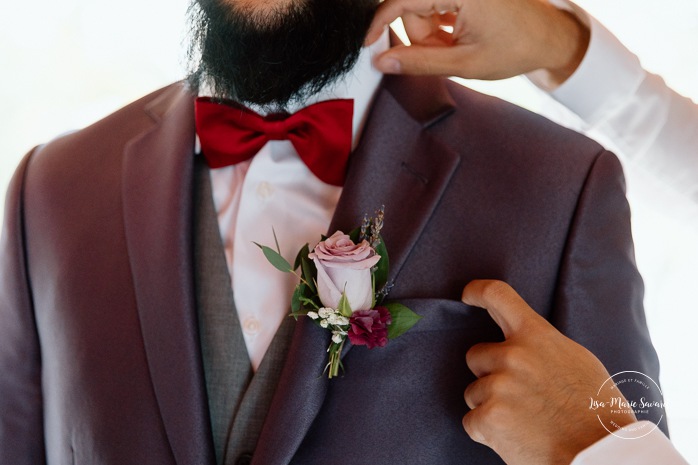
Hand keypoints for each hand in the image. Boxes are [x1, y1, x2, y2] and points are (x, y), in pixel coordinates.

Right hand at [366, 0, 588, 84]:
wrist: (550, 39)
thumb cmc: (516, 48)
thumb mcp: (464, 63)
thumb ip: (419, 62)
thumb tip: (384, 62)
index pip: (401, 0)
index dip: (380, 23)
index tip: (369, 44)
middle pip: (412, 7)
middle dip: (420, 36)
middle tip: (445, 55)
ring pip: (423, 10)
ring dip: (432, 35)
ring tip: (459, 49)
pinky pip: (436, 6)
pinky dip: (441, 27)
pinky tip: (460, 38)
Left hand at [461, 280, 636, 464]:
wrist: (601, 454)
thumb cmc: (596, 411)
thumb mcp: (576, 361)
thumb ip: (543, 347)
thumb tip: (524, 341)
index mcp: (537, 336)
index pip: (499, 296)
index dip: (477, 291)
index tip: (466, 295)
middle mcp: (513, 356)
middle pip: (476, 356)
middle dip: (489, 374)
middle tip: (519, 397)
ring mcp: (499, 386)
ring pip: (473, 392)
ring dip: (490, 405)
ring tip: (524, 421)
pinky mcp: (489, 417)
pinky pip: (472, 421)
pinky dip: (487, 432)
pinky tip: (515, 437)